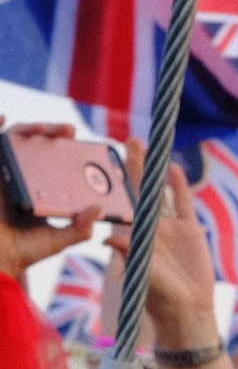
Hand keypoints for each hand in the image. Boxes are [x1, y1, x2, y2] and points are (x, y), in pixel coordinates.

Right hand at [0, 119, 100, 281]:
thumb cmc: (23, 250)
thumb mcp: (59, 239)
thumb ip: (80, 228)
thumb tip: (98, 210)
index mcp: (44, 188)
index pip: (61, 162)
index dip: (74, 150)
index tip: (91, 147)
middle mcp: (25, 177)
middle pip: (41, 146)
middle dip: (55, 132)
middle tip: (69, 131)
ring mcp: (6, 174)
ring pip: (18, 141)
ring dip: (34, 128)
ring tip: (50, 129)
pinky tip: (2, 118)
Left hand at [104, 138, 216, 347]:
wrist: (187, 310)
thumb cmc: (158, 298)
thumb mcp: (141, 275)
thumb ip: (128, 254)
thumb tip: (108, 237)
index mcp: (130, 236)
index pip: (119, 204)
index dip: (111, 184)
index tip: (102, 163)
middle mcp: (147, 228)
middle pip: (138, 190)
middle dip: (132, 166)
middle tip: (126, 140)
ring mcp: (168, 228)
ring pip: (159, 192)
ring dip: (153, 170)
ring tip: (147, 146)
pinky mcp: (190, 231)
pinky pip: (183, 203)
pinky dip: (180, 186)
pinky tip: (175, 169)